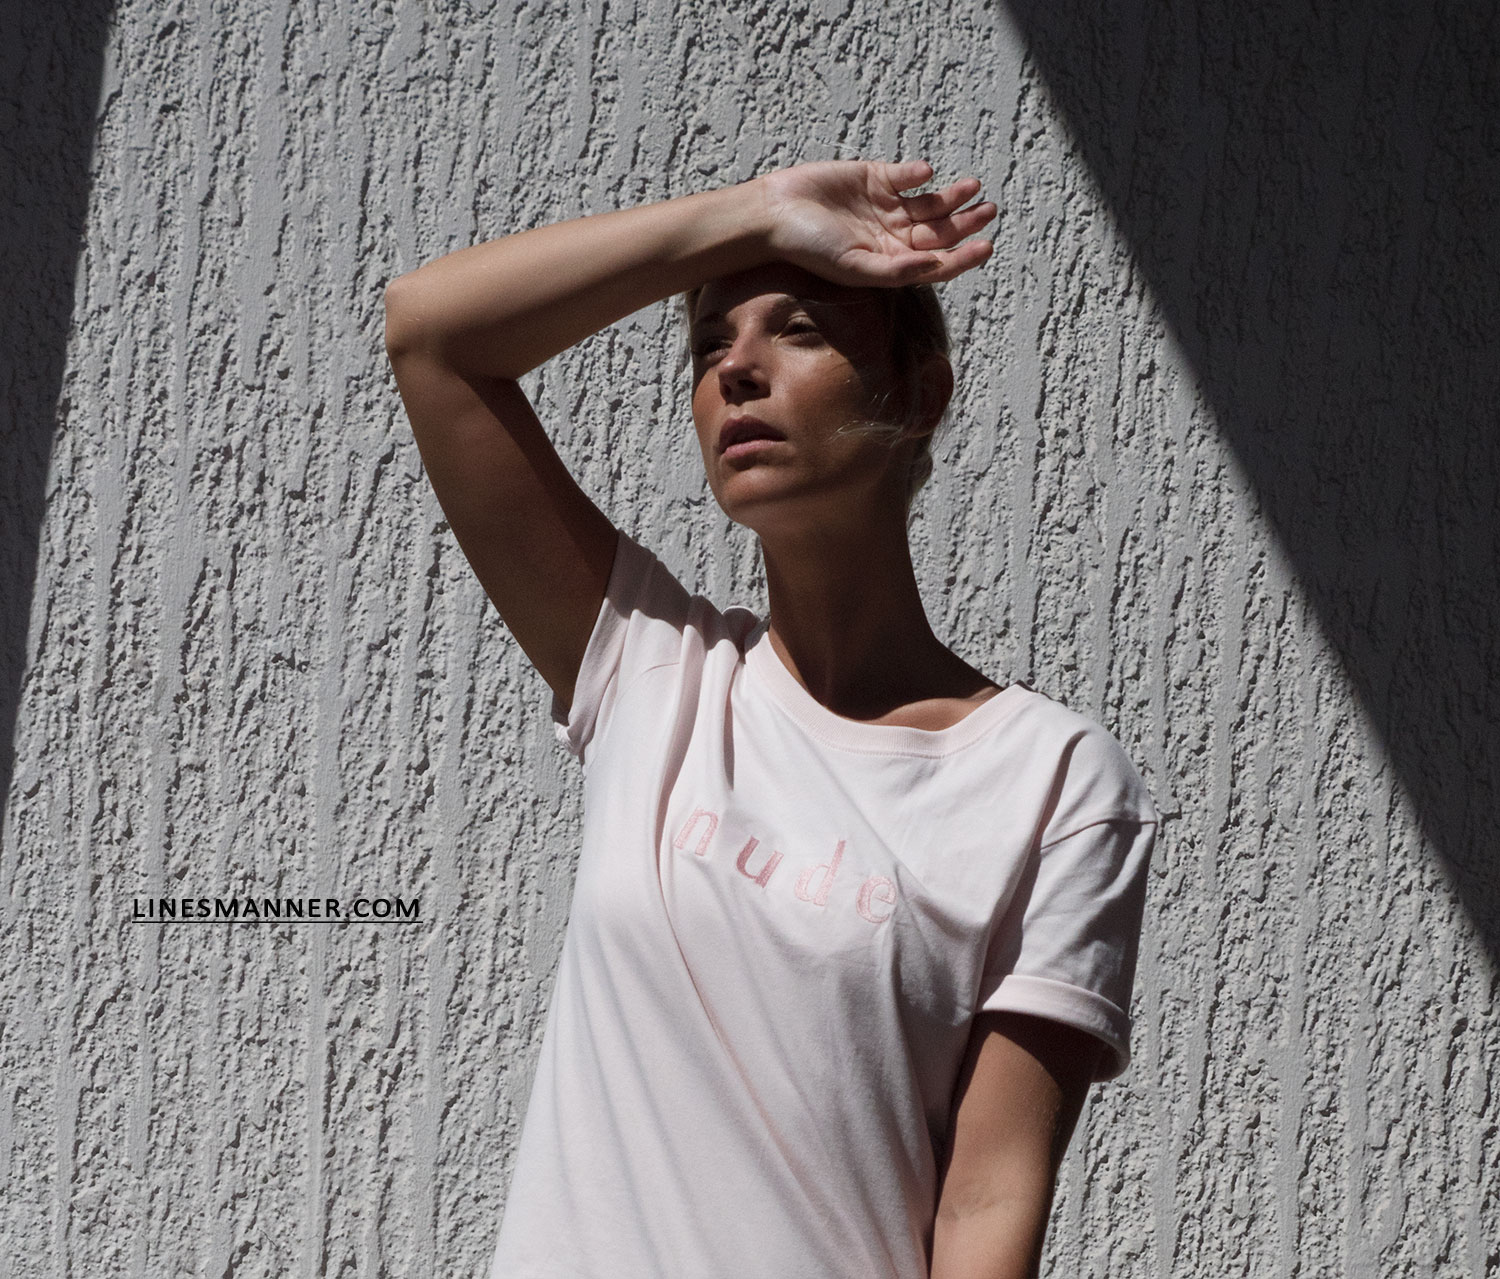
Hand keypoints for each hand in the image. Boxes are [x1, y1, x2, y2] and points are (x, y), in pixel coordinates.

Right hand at [752, 159, 995, 287]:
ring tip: (972, 187)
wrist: (775, 214)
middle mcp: (893, 236)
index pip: (937, 263)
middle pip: (940, 231)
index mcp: (891, 263)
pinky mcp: (875, 178)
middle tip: (989, 210)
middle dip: (966, 222)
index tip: (986, 246)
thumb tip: (935, 265)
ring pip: (930, 203)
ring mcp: (886, 206)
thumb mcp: (854, 267)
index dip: (964, 256)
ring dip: (952, 196)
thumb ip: (895, 270)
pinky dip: (917, 174)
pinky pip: (905, 176)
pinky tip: (925, 173)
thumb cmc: (811, 249)